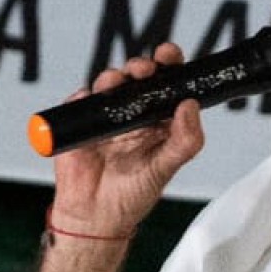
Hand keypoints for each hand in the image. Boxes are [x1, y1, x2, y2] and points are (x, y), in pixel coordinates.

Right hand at [48, 42, 206, 238]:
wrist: (96, 216)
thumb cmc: (133, 194)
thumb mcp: (165, 168)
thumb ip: (184, 140)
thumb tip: (190, 105)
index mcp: (158, 119)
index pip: (166, 83)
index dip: (168, 64)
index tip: (168, 55)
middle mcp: (133, 112)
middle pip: (137, 76)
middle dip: (140, 66)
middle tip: (143, 70)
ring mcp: (106, 115)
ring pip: (108, 83)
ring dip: (113, 77)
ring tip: (115, 83)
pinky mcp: (80, 122)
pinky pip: (79, 100)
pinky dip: (83, 96)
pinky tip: (88, 99)